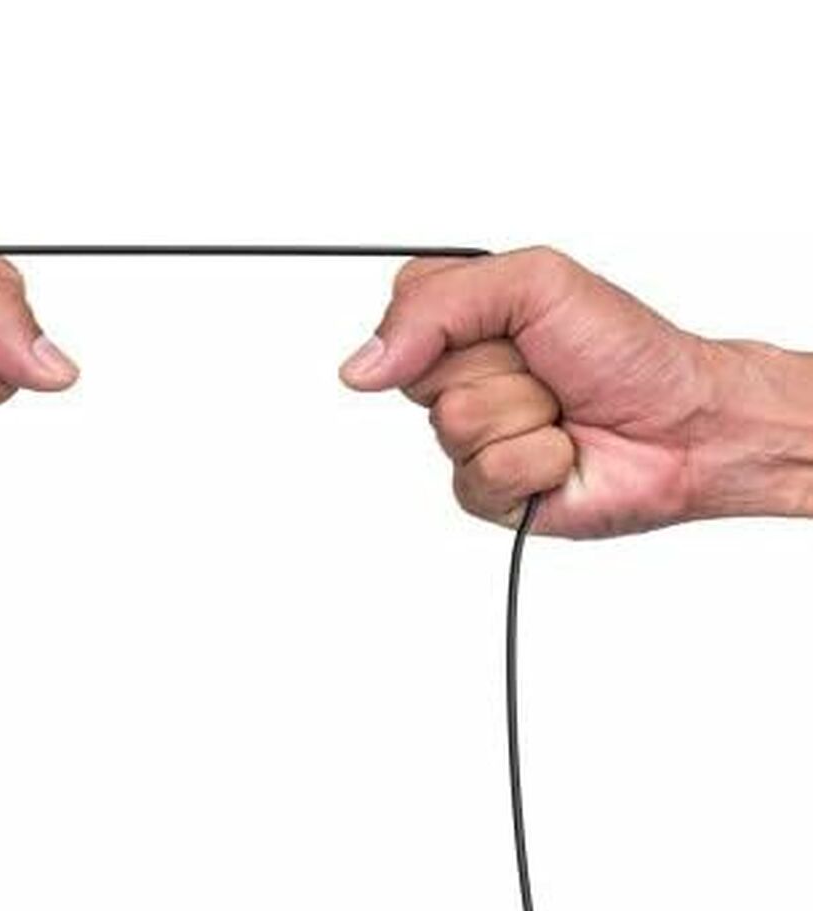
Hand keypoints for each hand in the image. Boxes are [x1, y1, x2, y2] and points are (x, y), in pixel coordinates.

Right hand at [339, 247, 812, 536]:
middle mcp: (458, 381)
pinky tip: (562, 451)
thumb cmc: (624, 350)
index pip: (404, 314)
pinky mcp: (486, 492)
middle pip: (423, 374)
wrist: (686, 423)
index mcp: (463, 324)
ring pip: (457, 423)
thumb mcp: (535, 284)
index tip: (508, 319)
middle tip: (544, 366)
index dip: (452, 318)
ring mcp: (469, 440)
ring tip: (560, 410)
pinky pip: (484, 472)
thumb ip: (434, 305)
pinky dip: (536, 458)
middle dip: (497, 364)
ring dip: (525, 411)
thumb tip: (359, 367)